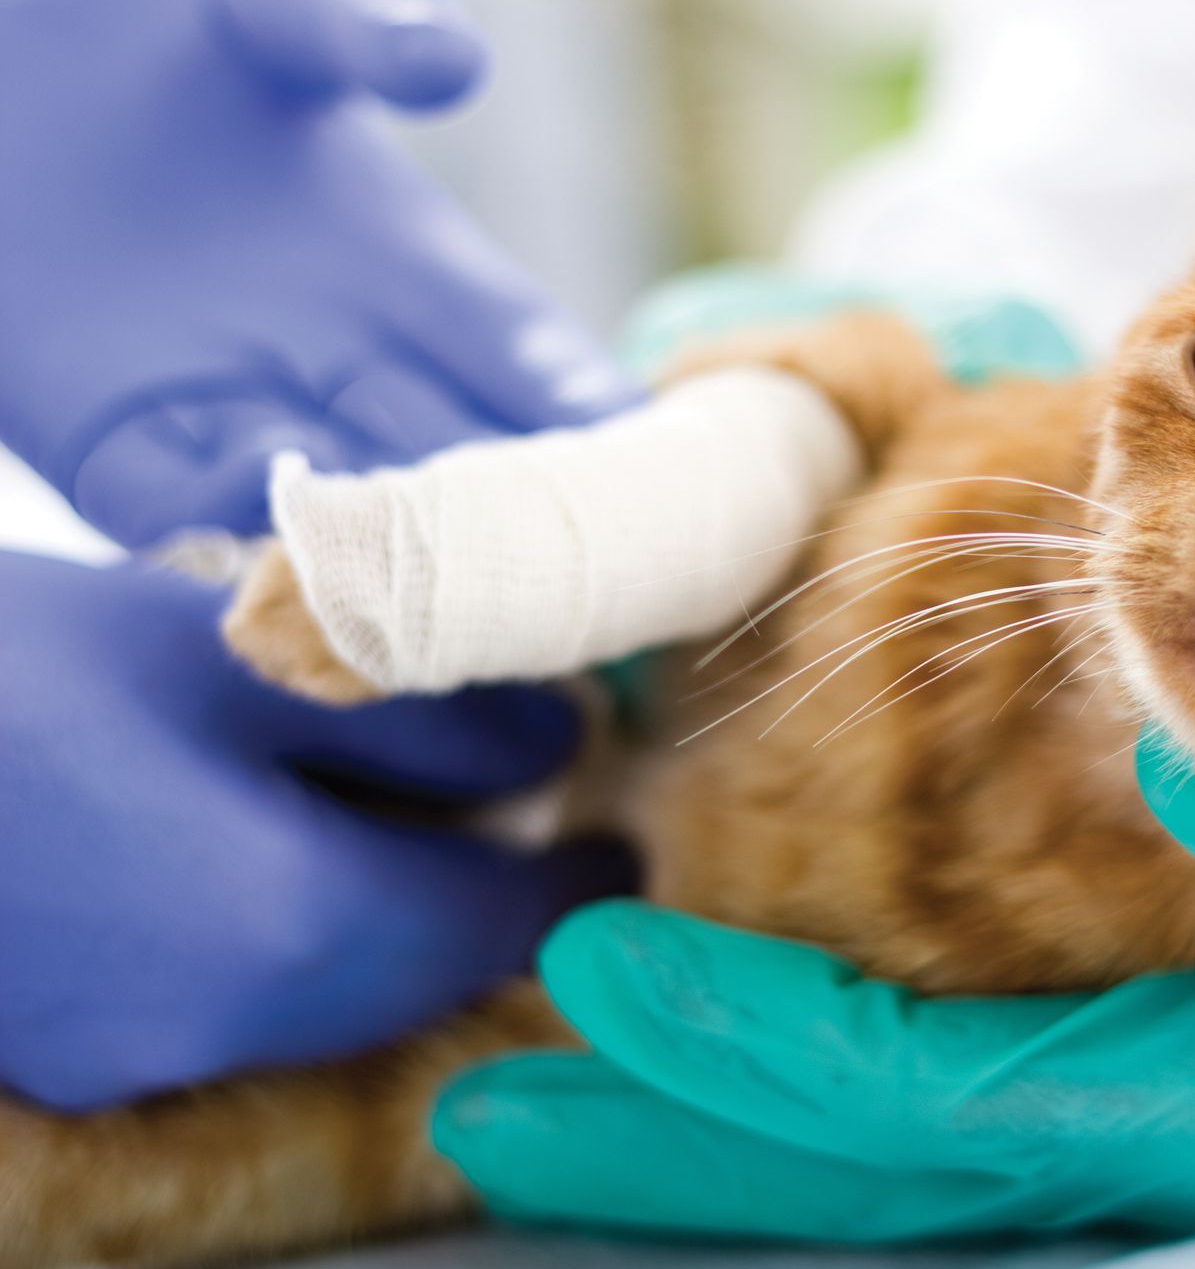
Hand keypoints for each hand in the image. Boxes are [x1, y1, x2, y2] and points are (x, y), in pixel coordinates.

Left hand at [0, 0, 638, 547]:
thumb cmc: (156, 29)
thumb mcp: (267, 18)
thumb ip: (360, 34)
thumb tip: (457, 60)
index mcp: (412, 266)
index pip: (530, 361)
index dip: (588, 416)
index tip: (650, 470)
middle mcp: (344, 354)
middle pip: (458, 462)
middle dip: (514, 527)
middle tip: (574, 585)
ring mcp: (237, 408)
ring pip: (340, 509)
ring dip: (383, 553)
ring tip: (431, 596)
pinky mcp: (115, 442)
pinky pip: (182, 510)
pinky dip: (225, 530)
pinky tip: (266, 542)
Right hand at [0, 550, 630, 1111]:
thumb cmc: (2, 676)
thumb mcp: (225, 657)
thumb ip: (416, 712)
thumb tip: (549, 745)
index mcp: (289, 929)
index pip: (491, 921)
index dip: (567, 875)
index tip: (618, 841)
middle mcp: (224, 1025)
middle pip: (412, 968)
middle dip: (479, 895)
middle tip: (528, 817)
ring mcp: (129, 1051)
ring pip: (324, 989)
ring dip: (386, 913)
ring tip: (416, 818)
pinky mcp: (61, 1040)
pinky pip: (229, 995)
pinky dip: (286, 930)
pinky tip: (273, 847)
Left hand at [432, 728, 1194, 1238]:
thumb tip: (1192, 761)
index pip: (951, 1099)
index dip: (767, 1056)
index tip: (606, 978)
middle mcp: (1152, 1139)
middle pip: (875, 1169)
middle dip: (684, 1134)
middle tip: (498, 1081)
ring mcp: (1127, 1128)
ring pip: (888, 1166)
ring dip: (711, 1134)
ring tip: (540, 1090)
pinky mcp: (1127, 1090)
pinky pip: (938, 1117)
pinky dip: (803, 1090)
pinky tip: (718, 1048)